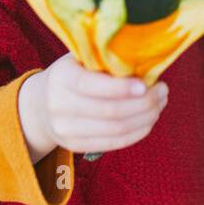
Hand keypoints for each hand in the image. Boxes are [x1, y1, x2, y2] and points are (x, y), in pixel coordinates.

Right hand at [18, 54, 167, 162]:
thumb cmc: (71, 74)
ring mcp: (66, 130)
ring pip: (116, 129)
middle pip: (110, 111)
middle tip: (163, 90)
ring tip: (160, 103)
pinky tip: (150, 120)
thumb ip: (105, 58)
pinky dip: (137, 132)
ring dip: (145, 118)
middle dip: (144, 103)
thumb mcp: (80, 58)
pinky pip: (114, 143)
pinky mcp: (76, 146)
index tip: (146, 84)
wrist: (40, 105)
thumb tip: (145, 59)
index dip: (122, 88)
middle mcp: (60, 106)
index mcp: (62, 78)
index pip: (93, 85)